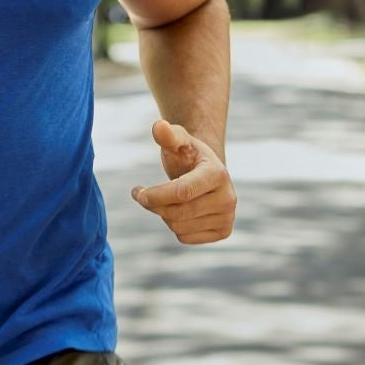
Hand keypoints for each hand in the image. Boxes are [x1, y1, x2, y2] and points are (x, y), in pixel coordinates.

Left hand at [130, 119, 235, 244]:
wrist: (207, 172)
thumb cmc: (188, 154)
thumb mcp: (178, 141)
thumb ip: (168, 134)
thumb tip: (158, 126)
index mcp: (217, 174)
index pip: (181, 192)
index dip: (155, 195)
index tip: (137, 192)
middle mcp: (228, 198)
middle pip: (177, 213)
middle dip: (154, 205)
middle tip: (143, 194)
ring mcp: (228, 217)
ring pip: (178, 227)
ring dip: (164, 215)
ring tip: (166, 199)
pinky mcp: (223, 232)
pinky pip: (185, 238)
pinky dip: (175, 226)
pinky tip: (180, 211)